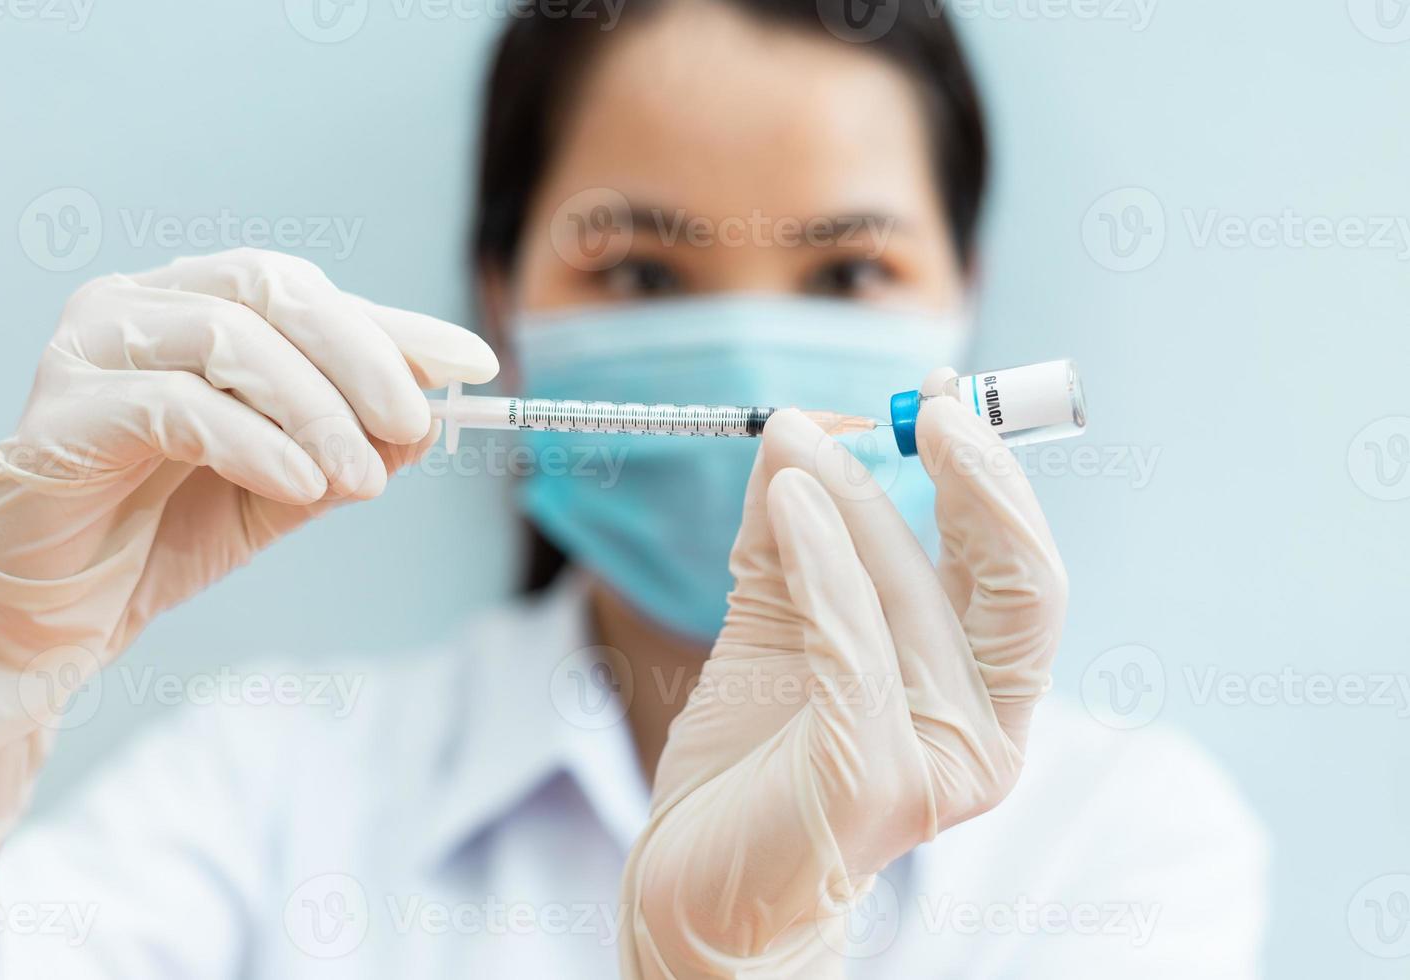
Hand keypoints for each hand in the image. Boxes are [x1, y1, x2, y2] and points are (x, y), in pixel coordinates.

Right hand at [0, 248, 496, 874]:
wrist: (61, 614)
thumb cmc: (169, 530)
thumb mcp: (290, 486)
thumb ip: (353, 446)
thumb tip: (434, 415)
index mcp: (196, 305)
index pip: (309, 293)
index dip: (397, 326)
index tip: (475, 365)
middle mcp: (140, 304)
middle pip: (272, 290)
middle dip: (364, 357)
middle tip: (419, 425)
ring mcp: (93, 348)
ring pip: (231, 339)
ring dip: (317, 409)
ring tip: (363, 478)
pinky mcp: (62, 412)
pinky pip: (178, 406)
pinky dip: (256, 442)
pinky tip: (302, 484)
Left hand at [619, 370, 1067, 977]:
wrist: (699, 878)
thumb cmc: (751, 753)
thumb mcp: (776, 615)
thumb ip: (793, 528)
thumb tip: (794, 427)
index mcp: (981, 686)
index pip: (1017, 570)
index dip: (992, 478)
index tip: (944, 397)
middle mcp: (986, 729)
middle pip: (1023, 585)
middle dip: (984, 482)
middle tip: (930, 403)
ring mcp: (940, 764)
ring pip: (918, 601)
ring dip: (862, 504)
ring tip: (797, 440)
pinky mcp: (875, 783)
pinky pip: (855, 647)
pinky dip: (826, 562)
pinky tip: (791, 498)